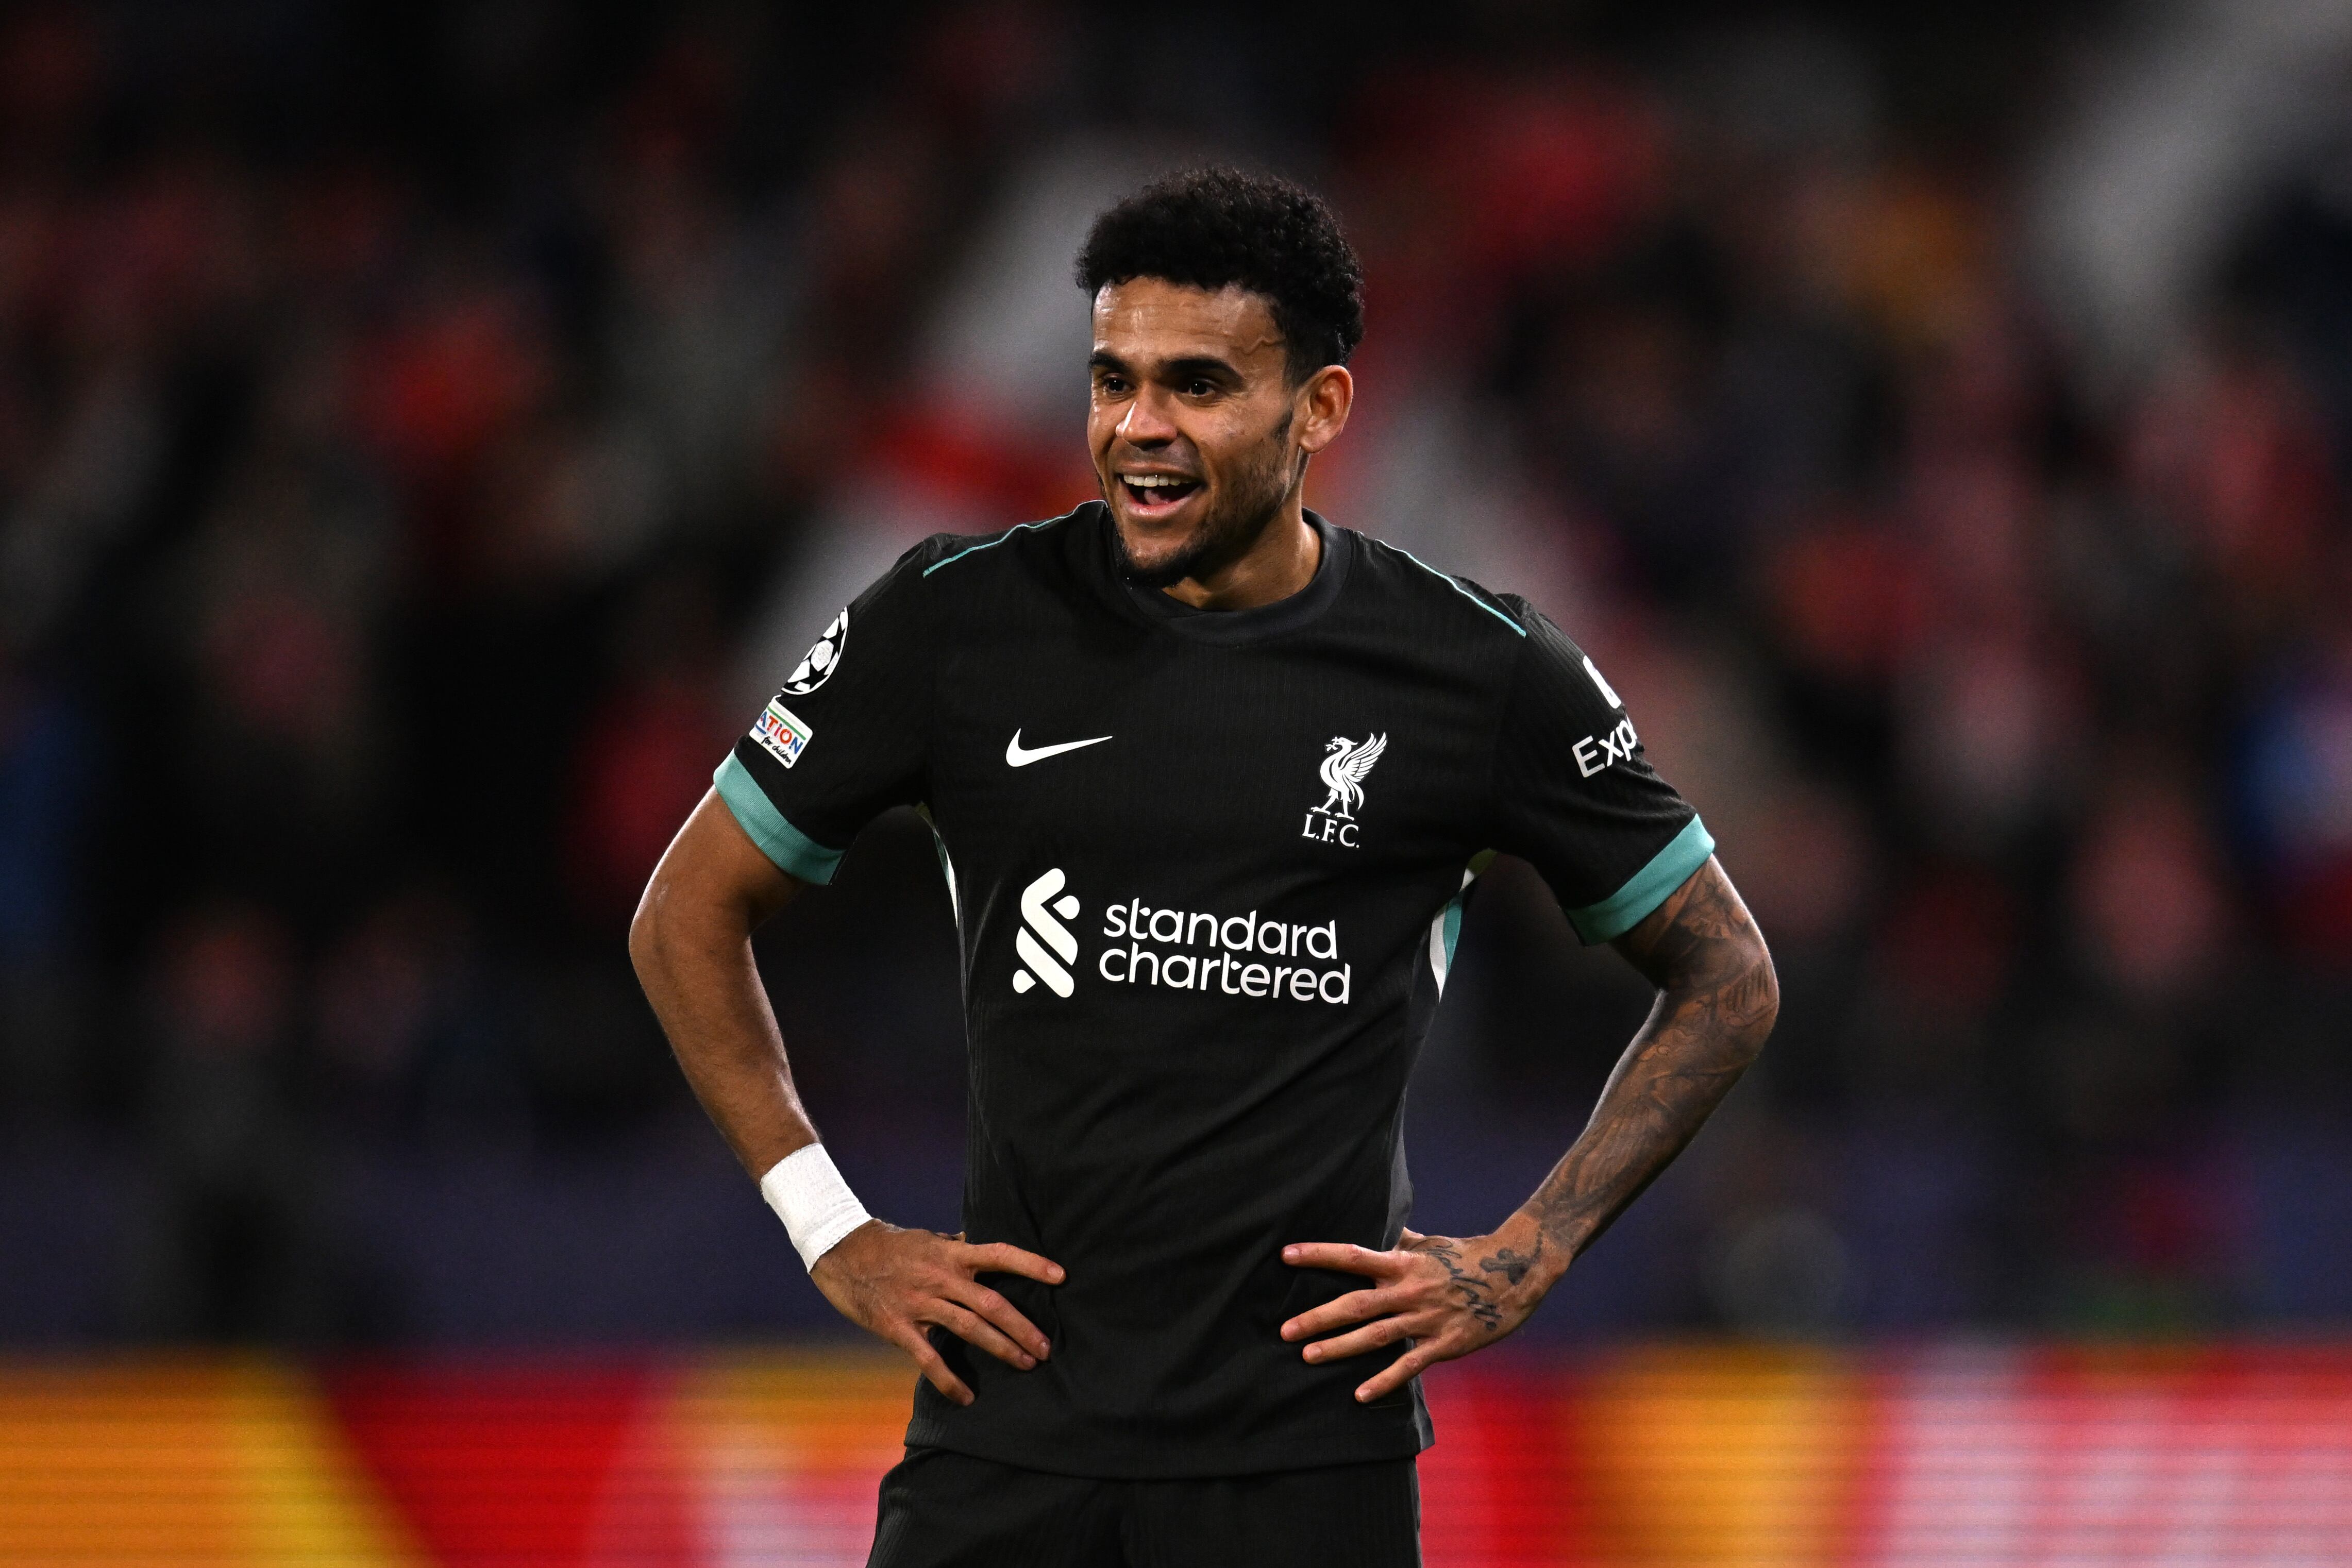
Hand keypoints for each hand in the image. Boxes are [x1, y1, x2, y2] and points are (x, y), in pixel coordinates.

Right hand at [811, 1221, 1064, 1405]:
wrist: (841, 1252)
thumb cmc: (890, 1245)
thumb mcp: (929, 1239)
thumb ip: (957, 1247)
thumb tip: (982, 1245)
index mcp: (950, 1253)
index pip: (999, 1254)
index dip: (1031, 1264)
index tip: (1061, 1276)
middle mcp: (940, 1276)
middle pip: (991, 1302)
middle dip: (1022, 1327)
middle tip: (1046, 1347)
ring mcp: (919, 1302)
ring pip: (968, 1329)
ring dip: (1000, 1348)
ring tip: (1026, 1364)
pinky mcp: (898, 1326)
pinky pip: (929, 1358)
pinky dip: (949, 1380)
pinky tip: (967, 1397)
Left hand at [1279, 1222, 1555, 1402]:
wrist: (1517, 1272)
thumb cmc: (1468, 1254)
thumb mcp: (1431, 1243)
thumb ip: (1401, 1239)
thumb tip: (1379, 1225)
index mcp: (1403, 1261)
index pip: (1352, 1255)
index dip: (1318, 1255)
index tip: (1286, 1255)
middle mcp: (1409, 1290)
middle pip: (1355, 1304)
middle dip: (1318, 1317)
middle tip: (1284, 1330)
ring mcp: (1426, 1318)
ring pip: (1376, 1336)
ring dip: (1340, 1348)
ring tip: (1308, 1356)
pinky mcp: (1445, 1343)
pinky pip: (1409, 1365)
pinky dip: (1384, 1381)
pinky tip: (1359, 1394)